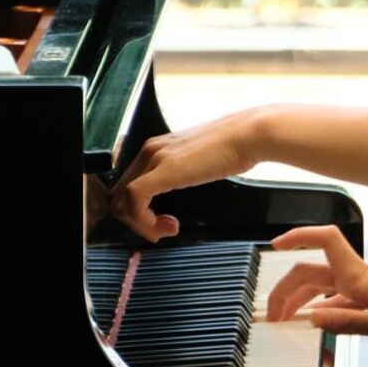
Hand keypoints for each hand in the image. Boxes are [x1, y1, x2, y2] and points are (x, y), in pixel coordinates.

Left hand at [110, 110, 264, 241]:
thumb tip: (177, 191)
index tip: (162, 223)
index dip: (138, 212)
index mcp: (156, 148)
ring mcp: (155, 158)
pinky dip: (144, 221)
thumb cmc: (232, 148)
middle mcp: (150, 150)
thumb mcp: (197, 163)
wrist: (248, 136)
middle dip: (138, 222)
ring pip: (121, 201)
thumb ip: (181, 172)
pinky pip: (134, 202)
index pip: (127, 187)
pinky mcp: (163, 170)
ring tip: (168, 229)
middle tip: (165, 230)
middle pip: (119, 196)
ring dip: (141, 225)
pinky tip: (166, 225)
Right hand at [266, 227, 367, 343]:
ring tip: (283, 319)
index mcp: (362, 278)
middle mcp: (359, 275)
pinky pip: (334, 294)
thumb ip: (349, 322)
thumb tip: (312, 319)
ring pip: (321, 282)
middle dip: (285, 286)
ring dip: (297, 297)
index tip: (274, 246)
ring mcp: (364, 283)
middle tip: (270, 313)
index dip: (299, 236)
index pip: (326, 241)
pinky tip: (313, 318)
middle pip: (312, 269)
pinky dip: (315, 304)